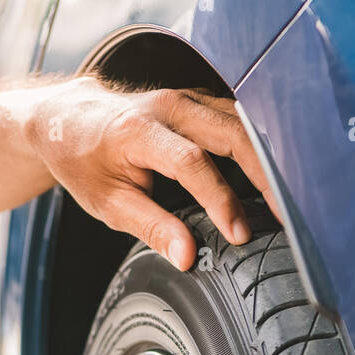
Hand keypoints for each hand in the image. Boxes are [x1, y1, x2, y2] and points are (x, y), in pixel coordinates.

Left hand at [26, 77, 276, 269]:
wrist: (68, 117)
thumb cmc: (83, 161)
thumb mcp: (106, 203)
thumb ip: (150, 227)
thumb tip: (187, 257)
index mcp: (138, 130)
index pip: (191, 163)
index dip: (219, 200)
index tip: (238, 234)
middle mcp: (167, 106)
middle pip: (231, 133)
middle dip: (263, 177)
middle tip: (284, 217)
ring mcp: (185, 98)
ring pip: (242, 121)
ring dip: (268, 160)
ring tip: (287, 200)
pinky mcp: (197, 100)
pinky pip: (238, 118)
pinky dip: (259, 145)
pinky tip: (274, 173)